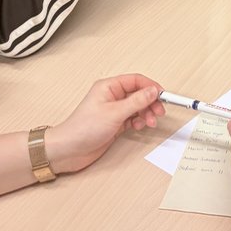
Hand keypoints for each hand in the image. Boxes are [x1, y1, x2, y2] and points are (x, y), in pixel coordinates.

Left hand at [45, 74, 164, 174]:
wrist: (68, 150)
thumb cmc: (82, 128)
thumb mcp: (115, 113)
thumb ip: (137, 101)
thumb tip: (153, 91)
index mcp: (109, 87)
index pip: (136, 80)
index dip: (151, 86)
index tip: (162, 95)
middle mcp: (112, 97)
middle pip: (139, 94)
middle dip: (150, 102)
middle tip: (158, 112)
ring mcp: (113, 110)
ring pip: (137, 107)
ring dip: (146, 114)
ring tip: (149, 122)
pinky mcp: (114, 123)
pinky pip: (133, 118)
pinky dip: (138, 122)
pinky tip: (137, 127)